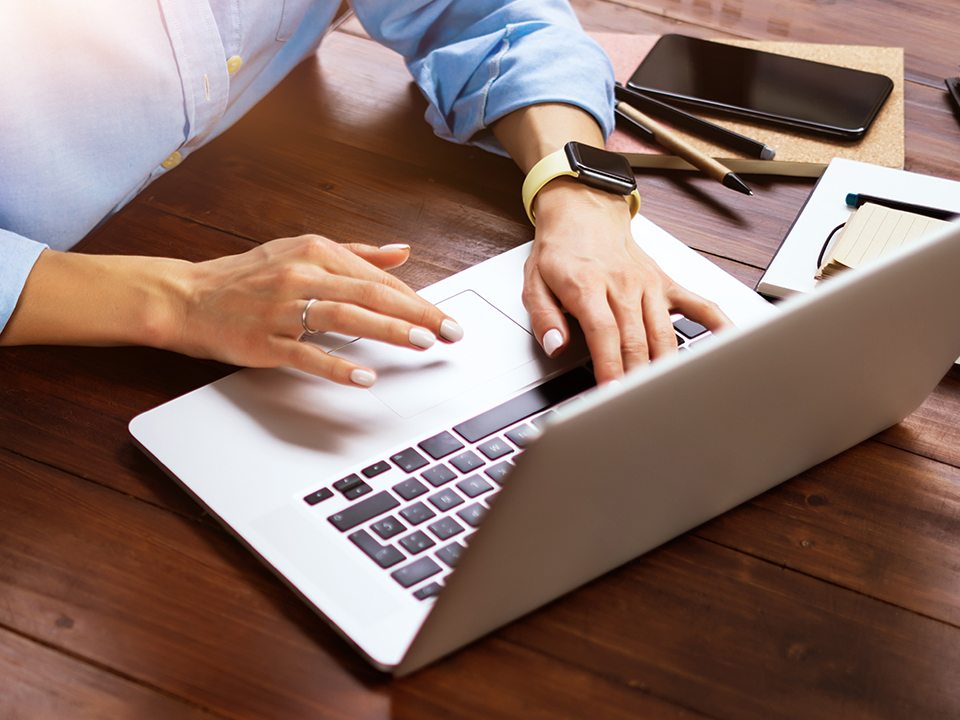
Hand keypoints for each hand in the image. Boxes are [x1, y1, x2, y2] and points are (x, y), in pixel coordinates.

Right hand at [168, 235, 462, 385]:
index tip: (445, 318)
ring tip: (420, 342)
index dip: (417, 299)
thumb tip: (402, 252)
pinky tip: (365, 375)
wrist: (187, 297)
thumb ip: (356, 253)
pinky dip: (337, 365)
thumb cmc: (248, 277)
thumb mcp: (303, 252)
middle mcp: (302, 275)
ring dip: (387, 330)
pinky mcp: (265, 340)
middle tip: (448, 332)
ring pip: (345, 317)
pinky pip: (307, 353)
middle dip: (415, 314)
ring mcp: (282, 308)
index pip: (378, 279)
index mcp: (316, 252)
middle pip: (370, 295)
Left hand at [523, 178, 730, 383]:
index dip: (610, 367)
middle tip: (636, 407)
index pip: (605, 333)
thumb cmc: (561, 249)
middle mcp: (623, 285)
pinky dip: (717, 325)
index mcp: (588, 286)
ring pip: (664, 333)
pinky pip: (698, 305)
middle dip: (637, 378)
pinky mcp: (666, 284)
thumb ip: (544, 317)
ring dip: (665, 367)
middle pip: (636, 340)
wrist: (584, 210)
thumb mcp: (534, 282)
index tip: (612, 393)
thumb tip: (555, 346)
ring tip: (666, 396)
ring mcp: (649, 284)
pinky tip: (728, 346)